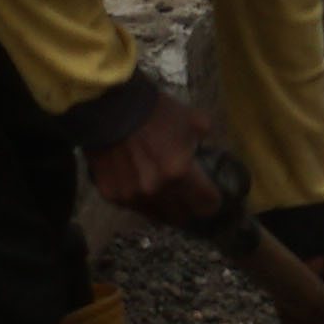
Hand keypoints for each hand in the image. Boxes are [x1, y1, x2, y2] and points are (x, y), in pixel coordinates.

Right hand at [83, 91, 226, 224]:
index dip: (212, 201)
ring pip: (156, 215)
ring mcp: (133, 194)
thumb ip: (203, 142)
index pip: (206, 203)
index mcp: (179, 171)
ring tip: (164, 194)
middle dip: (188, 209)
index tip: (211, 199)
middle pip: (181, 216)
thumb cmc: (154, 111)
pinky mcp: (112, 195)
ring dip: (163, 207)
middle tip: (188, 200)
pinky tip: (140, 184)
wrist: (111, 107)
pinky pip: (133, 205)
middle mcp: (157, 189)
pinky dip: (140, 199)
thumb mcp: (192, 121)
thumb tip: (204, 151)